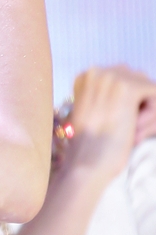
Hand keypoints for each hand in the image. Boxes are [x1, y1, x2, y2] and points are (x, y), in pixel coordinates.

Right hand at [63, 65, 155, 181]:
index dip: (127, 104)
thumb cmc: (89, 146)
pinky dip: (152, 114)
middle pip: (137, 80)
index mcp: (85, 76)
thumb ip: (109, 97)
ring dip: (146, 110)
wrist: (86, 163)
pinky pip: (155, 93)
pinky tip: (135, 128)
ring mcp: (112, 77)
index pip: (123, 79)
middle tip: (129, 130)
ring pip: (147, 87)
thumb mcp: (94, 114)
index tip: (118, 123)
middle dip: (140, 104)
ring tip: (131, 130)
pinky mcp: (129, 88)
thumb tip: (141, 92)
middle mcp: (97, 71)